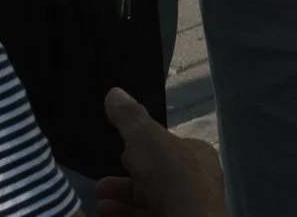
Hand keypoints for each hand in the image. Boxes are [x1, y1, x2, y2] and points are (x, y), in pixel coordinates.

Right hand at [91, 87, 226, 216]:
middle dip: (124, 180)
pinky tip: (105, 213)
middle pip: (154, 179)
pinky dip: (125, 214)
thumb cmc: (171, 176)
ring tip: (99, 200)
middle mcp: (195, 184)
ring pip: (149, 202)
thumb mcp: (146, 137)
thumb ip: (129, 117)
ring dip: (120, 199)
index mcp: (196, 156)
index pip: (167, 149)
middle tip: (101, 185)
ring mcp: (186, 209)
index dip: (142, 150)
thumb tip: (114, 93)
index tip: (120, 153)